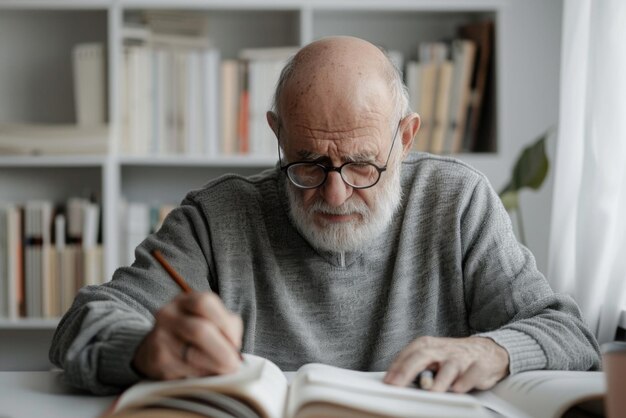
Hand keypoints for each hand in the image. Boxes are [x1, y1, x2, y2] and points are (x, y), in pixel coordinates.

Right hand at [133, 292, 242, 379]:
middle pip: (199, 330)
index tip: (236, 343)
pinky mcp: (157, 360)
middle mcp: (168, 314)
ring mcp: (160, 336)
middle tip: (233, 365)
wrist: (155, 350)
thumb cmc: (192, 335)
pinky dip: (200, 375)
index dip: (225, 324)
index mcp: (185, 300)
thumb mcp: (210, 320)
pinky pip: (185, 371)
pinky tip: (203, 374)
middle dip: (222, 351)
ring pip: (193, 355)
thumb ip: (228, 326)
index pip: (205, 303)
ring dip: (213, 366)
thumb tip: (234, 349)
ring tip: (221, 370)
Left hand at [384, 336, 508, 392]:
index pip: (408, 354)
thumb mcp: (432, 357)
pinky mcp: (480, 365)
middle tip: (397, 385)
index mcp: (427, 345)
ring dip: (440, 380)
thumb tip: (395, 382)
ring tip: (431, 391)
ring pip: (449, 367)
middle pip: (422, 356)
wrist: (486, 351)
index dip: (396, 367)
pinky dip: (465, 381)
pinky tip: (458, 389)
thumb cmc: (451, 358)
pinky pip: (473, 373)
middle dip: (408, 371)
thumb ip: (416, 367)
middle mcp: (442, 349)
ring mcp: (461, 357)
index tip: (387, 382)